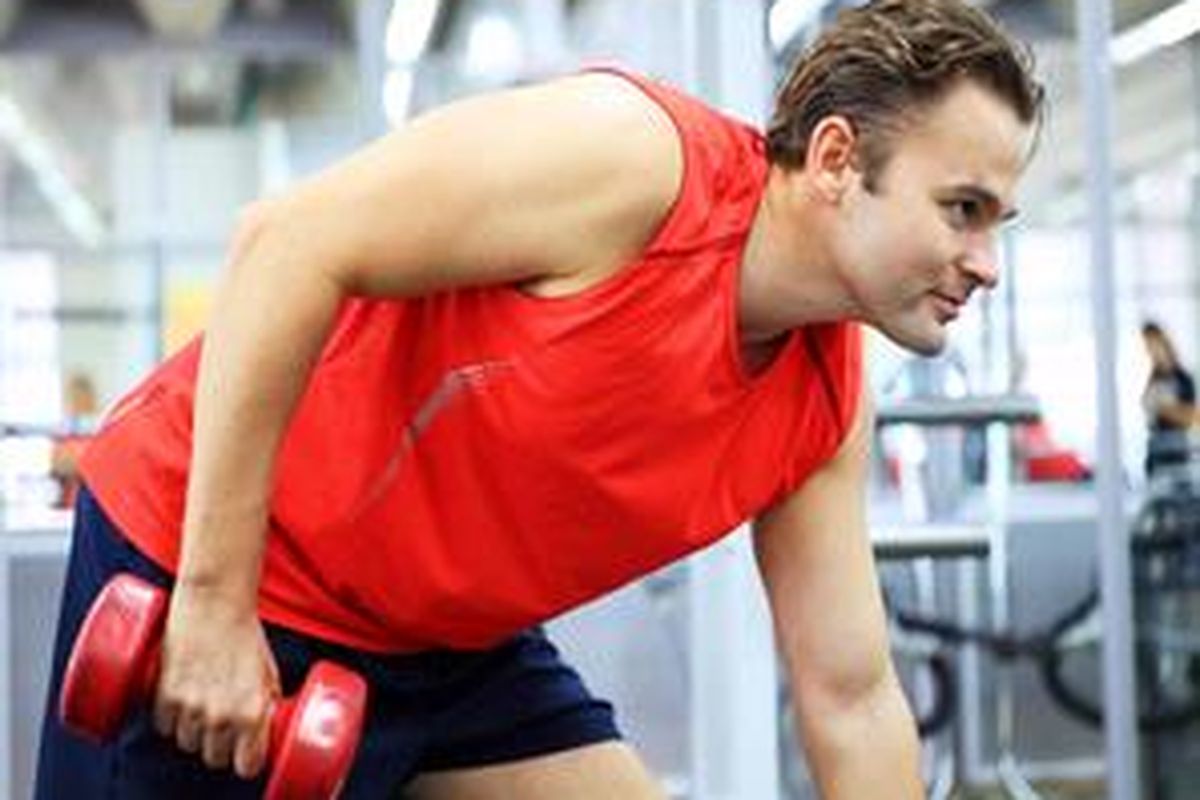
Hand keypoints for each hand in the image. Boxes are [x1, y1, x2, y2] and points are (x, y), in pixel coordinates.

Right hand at [153, 583, 280, 777]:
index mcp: (252, 713)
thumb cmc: (244, 632)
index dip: (248, 761)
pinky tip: (182, 700)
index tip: (248, 753)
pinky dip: (172, 719)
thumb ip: (267, 701)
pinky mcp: (163, 696)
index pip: (247, 766)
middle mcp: (220, 716)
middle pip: (215, 758)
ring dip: (195, 731)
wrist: (214, 602)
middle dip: (221, 746)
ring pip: (188, 743)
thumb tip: (269, 724)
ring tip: (204, 705)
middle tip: (226, 725)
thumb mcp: (269, 670)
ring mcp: (189, 708)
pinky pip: (164, 726)